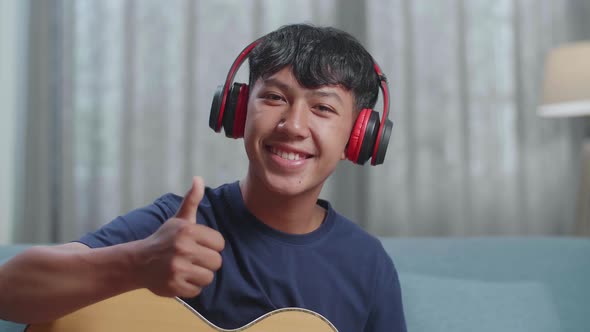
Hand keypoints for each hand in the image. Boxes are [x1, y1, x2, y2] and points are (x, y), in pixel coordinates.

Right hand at [134, 177, 224, 297]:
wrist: (138, 262)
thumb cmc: (164, 239)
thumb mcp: (178, 219)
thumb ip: (192, 200)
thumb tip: (199, 178)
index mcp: (188, 231)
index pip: (219, 243)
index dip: (212, 246)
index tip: (199, 245)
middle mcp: (183, 248)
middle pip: (217, 262)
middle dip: (207, 262)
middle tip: (193, 259)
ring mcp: (178, 268)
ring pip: (209, 277)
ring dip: (200, 275)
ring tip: (188, 268)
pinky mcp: (174, 286)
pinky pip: (198, 290)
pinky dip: (191, 287)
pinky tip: (181, 278)